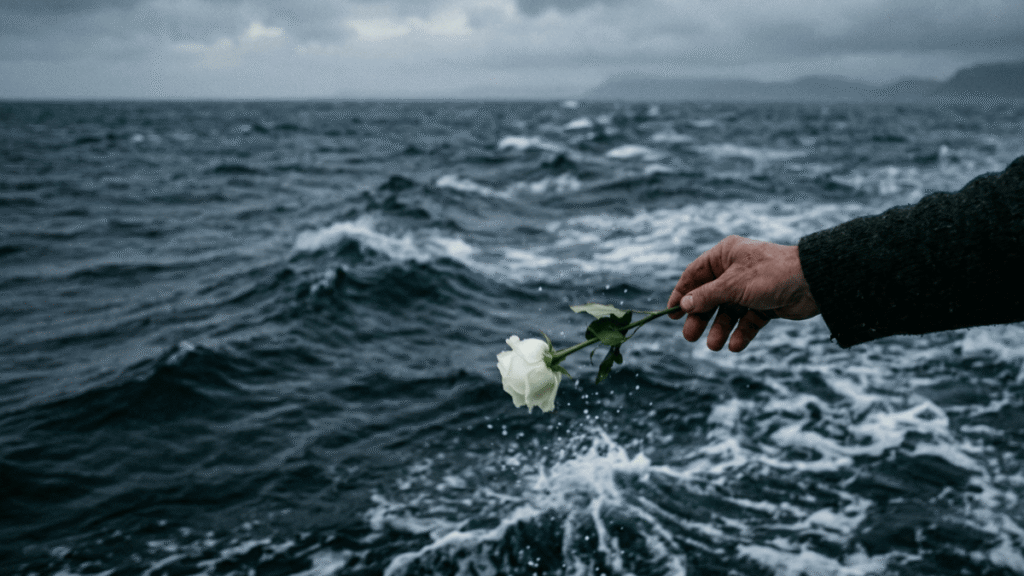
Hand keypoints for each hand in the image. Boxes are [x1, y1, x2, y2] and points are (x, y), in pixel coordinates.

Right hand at [667, 235, 818, 351]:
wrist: (813, 283)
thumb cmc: (770, 275)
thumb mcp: (732, 285)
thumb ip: (707, 296)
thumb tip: (683, 305)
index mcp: (725, 256)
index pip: (695, 275)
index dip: (682, 294)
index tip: (671, 314)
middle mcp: (736, 271)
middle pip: (710, 297)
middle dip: (701, 318)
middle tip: (690, 336)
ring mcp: (750, 289)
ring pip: (728, 312)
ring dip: (720, 329)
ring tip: (714, 346)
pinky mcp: (765, 305)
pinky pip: (747, 321)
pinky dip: (741, 333)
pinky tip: (736, 345)